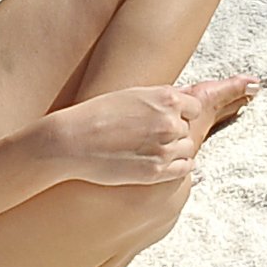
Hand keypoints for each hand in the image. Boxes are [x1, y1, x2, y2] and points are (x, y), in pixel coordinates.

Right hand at [50, 78, 255, 184]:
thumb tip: (188, 94)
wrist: (72, 141)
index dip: (181, 114)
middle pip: (188, 129)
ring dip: (175, 150)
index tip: (167, 119)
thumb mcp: (133, 94)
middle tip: (151, 137)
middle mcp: (170, 122)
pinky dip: (178, 166)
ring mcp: (165, 148)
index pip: (194, 108)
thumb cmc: (97, 114)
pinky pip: (185, 168)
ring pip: (187, 149)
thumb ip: (164, 96)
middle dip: (174, 133)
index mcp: (167, 99)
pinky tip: (163, 163)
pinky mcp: (156, 172)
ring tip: (152, 150)